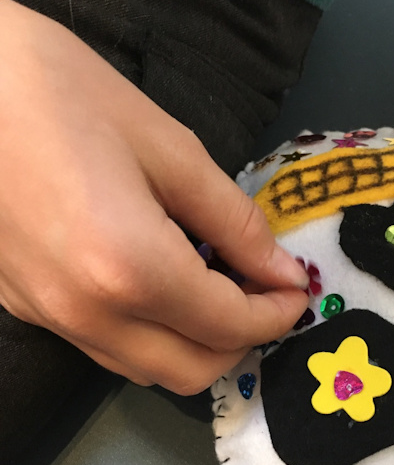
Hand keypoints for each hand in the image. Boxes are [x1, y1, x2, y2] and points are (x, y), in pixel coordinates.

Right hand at [0, 0, 308, 393]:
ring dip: (195, 345)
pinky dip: (150, 334)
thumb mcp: (170, 150)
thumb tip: (280, 271)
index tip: (295, 289)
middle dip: (240, 342)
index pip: (228, 326)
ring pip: (146, 370)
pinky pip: (107, 348)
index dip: (275, 315)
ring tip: (215, 290)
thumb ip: (235, 222)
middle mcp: (88, 314)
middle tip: (261, 295)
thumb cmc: (62, 93)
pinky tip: (159, 287)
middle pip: (190, 371)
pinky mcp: (26, 308)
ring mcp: (51, 318)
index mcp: (130, 269)